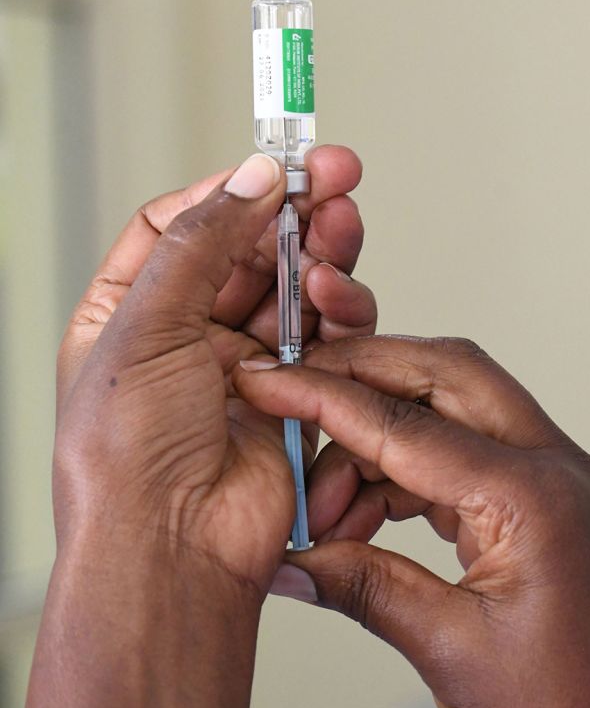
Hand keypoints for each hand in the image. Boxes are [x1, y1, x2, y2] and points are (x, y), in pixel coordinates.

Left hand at [54, 147, 372, 589]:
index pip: (184, 224)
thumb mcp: (142, 326)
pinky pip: (332, 339)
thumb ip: (200, 244)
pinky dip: (342, 315)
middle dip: (297, 212)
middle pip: (255, 251)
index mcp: (133, 311)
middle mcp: (192, 334)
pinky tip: (339, 300)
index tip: (278, 161)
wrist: (175, 546)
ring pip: (300, 289)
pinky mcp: (300, 394)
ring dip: (324, 258)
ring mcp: (249, 365)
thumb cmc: (128, 457)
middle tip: (336, 176)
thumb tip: (248, 180)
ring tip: (340, 235)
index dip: (232, 189)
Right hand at [234, 337, 589, 707]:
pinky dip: (410, 474)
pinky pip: (468, 459)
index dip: (329, 399)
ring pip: (456, 414)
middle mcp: (557, 470)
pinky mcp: (546, 507)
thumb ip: (363, 587)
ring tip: (325, 507)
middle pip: (447, 378)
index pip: (410, 424)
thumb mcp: (449, 648)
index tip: (273, 383)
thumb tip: (293, 558)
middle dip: (365, 380)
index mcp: (535, 496)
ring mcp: (557, 484)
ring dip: (381, 443)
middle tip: (296, 401)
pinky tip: (365, 513)